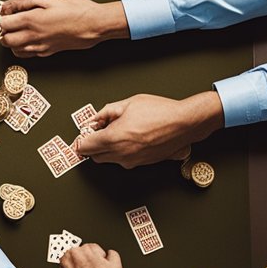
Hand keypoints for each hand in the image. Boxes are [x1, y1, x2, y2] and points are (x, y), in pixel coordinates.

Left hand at [0, 0, 128, 56]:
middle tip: (10, 23)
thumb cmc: (75, 9)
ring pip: (15, 50)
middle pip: (5, 41)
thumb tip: (9, 6)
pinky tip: (30, 39)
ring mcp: (40, 47)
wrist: (94, 25)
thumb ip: (25, 1)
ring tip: (19, 31)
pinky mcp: (48, 52)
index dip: (3, 17)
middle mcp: (33, 36)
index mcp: (31, 20)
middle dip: (4, 32)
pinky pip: (28, 54)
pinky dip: (24, 48)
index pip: (3, 24)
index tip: (8, 12)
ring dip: (12, 42)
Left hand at [76, 92, 224, 167]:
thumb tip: (95, 119)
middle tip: (100, 131)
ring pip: (109, 160)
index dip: (82, 139)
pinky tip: (130, 137)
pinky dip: (121, 152)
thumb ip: (106, 112)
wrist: (184, 124)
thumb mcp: (128, 104)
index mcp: (113, 138)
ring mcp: (132, 161)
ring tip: (118, 131)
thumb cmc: (160, 112)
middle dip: (93, 145)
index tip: (84, 133)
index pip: (85, 147)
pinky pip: (124, 160)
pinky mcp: (142, 164)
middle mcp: (121, 154)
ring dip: (107, 149)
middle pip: (95, 157)